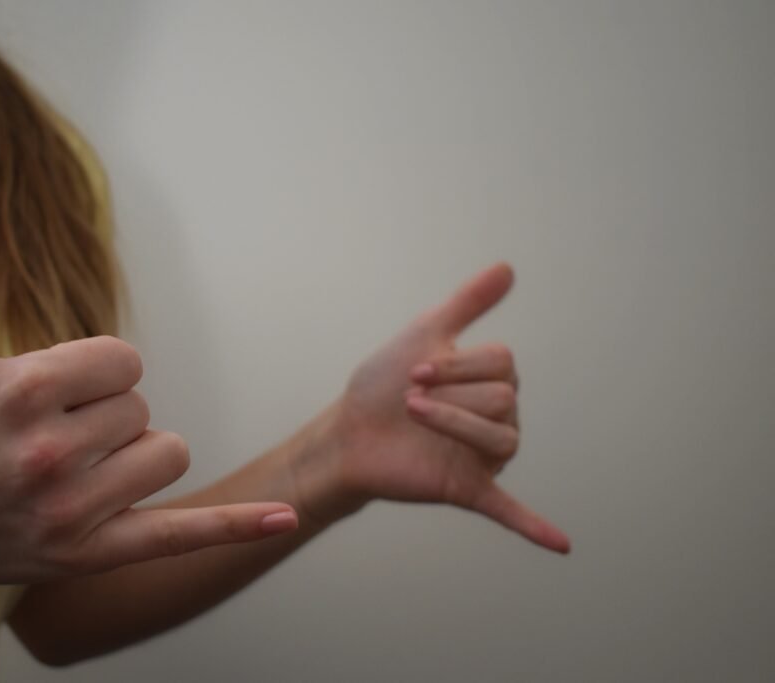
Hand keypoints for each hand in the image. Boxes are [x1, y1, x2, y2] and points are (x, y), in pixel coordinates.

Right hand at [0, 201, 297, 604]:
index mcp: (26, 391)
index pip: (125, 360)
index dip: (97, 371)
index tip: (55, 392)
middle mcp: (52, 453)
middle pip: (142, 407)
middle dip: (105, 414)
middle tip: (49, 437)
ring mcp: (74, 510)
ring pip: (167, 453)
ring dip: (134, 455)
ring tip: (78, 468)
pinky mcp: (93, 554)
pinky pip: (181, 533)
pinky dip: (235, 525)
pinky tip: (285, 518)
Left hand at [305, 263, 568, 553]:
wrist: (345, 431)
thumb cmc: (382, 384)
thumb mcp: (424, 333)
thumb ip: (467, 304)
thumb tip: (507, 267)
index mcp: (491, 381)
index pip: (501, 364)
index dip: (457, 364)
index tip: (414, 369)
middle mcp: (497, 418)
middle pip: (504, 400)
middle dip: (450, 394)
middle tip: (410, 399)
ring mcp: (483, 457)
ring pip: (502, 440)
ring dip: (454, 425)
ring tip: (416, 416)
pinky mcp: (467, 489)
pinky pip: (510, 510)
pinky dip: (535, 527)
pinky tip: (561, 545)